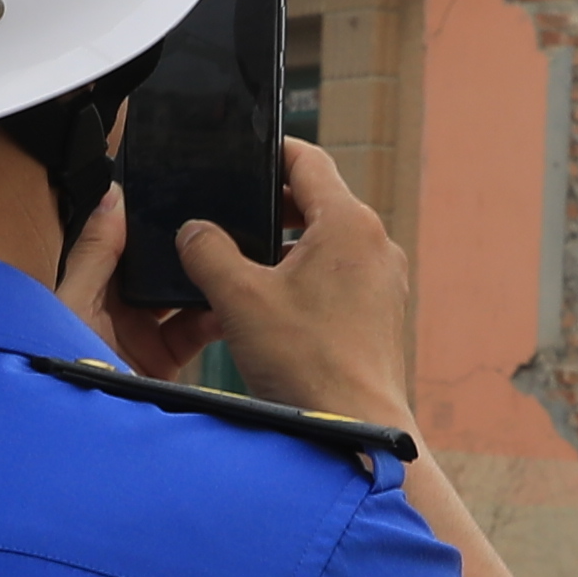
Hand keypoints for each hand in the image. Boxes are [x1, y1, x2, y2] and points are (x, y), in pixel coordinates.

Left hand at [47, 179, 216, 382]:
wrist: (86, 440)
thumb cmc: (61, 374)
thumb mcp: (73, 306)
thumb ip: (94, 253)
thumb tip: (113, 196)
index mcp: (87, 291)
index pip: (121, 244)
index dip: (146, 220)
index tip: (177, 191)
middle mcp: (116, 311)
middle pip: (158, 268)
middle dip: (184, 249)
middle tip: (216, 221)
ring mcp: (144, 337)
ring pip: (183, 295)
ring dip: (205, 278)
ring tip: (232, 254)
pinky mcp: (169, 362)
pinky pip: (199, 329)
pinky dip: (218, 316)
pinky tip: (234, 299)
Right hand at [173, 138, 412, 429]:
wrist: (354, 426)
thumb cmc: (305, 362)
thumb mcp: (238, 298)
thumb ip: (207, 252)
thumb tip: (193, 231)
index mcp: (348, 223)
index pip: (308, 161)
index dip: (271, 150)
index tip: (244, 152)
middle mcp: (375, 244)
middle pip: (319, 201)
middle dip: (274, 205)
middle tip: (232, 212)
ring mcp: (384, 280)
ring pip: (329, 242)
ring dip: (288, 245)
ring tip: (244, 262)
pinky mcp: (381, 313)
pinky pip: (341, 276)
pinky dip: (307, 276)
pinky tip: (273, 303)